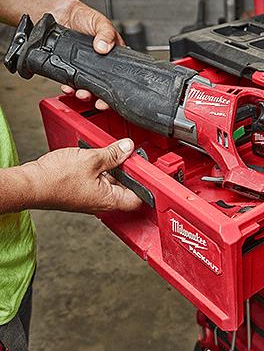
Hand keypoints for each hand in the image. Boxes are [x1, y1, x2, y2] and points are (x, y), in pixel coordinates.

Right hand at [22, 138, 141, 212]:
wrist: (30, 183)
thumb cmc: (55, 179)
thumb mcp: (91, 159)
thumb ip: (113, 154)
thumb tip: (127, 148)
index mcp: (109, 199)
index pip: (138, 198)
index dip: (145, 183)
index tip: (146, 168)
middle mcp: (102, 202)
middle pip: (126, 187)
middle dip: (128, 170)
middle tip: (127, 155)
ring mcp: (92, 197)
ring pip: (111, 182)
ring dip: (113, 167)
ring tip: (110, 153)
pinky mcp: (82, 191)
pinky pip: (98, 180)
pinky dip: (101, 169)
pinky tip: (96, 157)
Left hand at [56, 0, 122, 109]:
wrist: (62, 15)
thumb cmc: (85, 18)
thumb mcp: (101, 22)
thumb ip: (105, 33)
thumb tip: (103, 47)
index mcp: (113, 58)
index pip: (119, 77)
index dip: (118, 90)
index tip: (114, 98)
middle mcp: (100, 67)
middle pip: (105, 89)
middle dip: (102, 99)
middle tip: (99, 103)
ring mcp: (85, 70)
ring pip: (88, 89)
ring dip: (85, 95)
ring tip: (82, 94)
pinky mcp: (71, 71)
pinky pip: (72, 84)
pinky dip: (69, 89)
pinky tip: (68, 87)